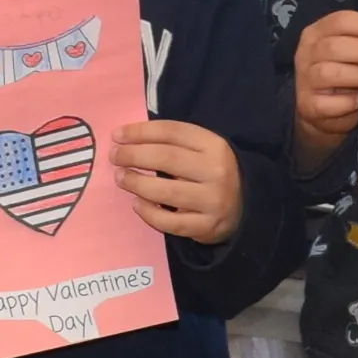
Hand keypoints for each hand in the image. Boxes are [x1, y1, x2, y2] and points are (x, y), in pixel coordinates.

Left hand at [114, 119, 245, 243]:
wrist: (243, 207)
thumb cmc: (210, 173)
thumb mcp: (201, 151)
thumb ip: (172, 143)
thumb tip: (126, 139)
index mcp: (214, 145)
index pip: (172, 132)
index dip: (140, 132)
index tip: (117, 135)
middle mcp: (217, 171)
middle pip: (166, 158)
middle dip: (133, 155)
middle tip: (115, 157)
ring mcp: (214, 200)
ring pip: (166, 191)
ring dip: (136, 183)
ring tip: (121, 178)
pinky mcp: (207, 226)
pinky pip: (170, 221)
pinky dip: (148, 212)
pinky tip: (136, 204)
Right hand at [292, 10, 357, 167]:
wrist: (320, 110)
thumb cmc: (344, 71)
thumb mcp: (352, 50)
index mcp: (316, 33)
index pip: (340, 21)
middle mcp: (306, 54)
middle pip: (334, 46)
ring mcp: (305, 80)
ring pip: (329, 73)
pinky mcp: (308, 105)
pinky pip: (328, 103)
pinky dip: (348, 102)